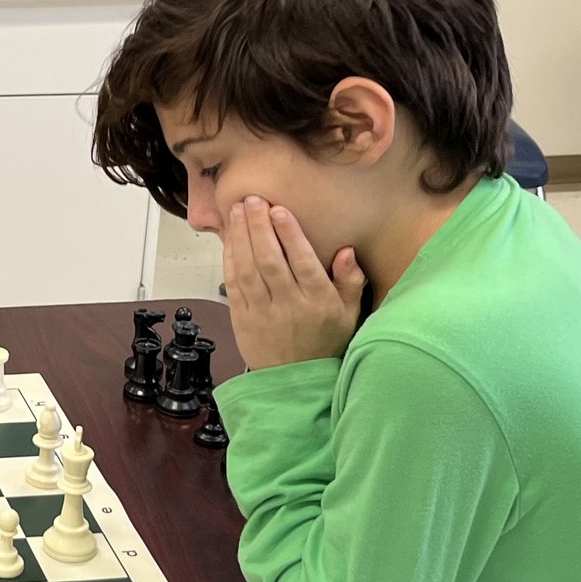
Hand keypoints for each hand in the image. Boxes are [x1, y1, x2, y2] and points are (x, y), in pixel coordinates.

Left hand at [220, 196, 364, 368]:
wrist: (296, 381)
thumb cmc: (324, 342)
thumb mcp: (349, 314)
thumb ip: (350, 281)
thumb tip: (346, 250)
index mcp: (318, 302)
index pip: (303, 263)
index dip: (290, 234)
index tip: (280, 210)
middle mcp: (290, 306)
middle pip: (270, 261)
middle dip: (259, 227)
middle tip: (252, 200)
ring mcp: (264, 312)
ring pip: (248, 269)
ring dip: (241, 237)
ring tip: (237, 211)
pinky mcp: (242, 318)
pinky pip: (233, 284)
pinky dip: (229, 259)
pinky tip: (229, 238)